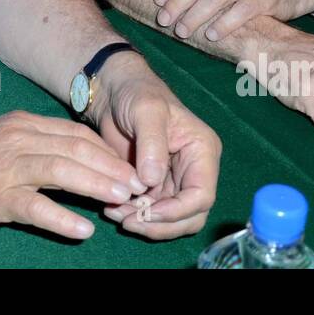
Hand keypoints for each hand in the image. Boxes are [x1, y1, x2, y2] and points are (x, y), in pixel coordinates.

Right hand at [0, 111, 148, 238]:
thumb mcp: (4, 137)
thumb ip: (38, 143)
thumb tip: (79, 158)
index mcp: (24, 124)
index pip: (77, 133)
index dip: (108, 151)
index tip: (130, 167)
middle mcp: (20, 139)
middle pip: (77, 148)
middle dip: (112, 167)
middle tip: (138, 185)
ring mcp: (8, 166)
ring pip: (62, 170)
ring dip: (97, 185)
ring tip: (122, 200)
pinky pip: (35, 207)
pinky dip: (62, 218)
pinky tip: (83, 230)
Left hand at [91, 54, 221, 239]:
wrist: (113, 92)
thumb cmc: (136, 92)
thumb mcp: (146, 111)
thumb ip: (152, 143)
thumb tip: (152, 180)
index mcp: (202, 151)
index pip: (201, 195)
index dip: (177, 211)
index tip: (148, 212)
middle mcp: (193, 170)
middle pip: (189, 215)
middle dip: (160, 223)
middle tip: (128, 221)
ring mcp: (173, 181)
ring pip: (169, 219)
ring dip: (144, 223)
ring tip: (115, 213)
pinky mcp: (153, 186)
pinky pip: (150, 212)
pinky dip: (133, 216)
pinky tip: (112, 208)